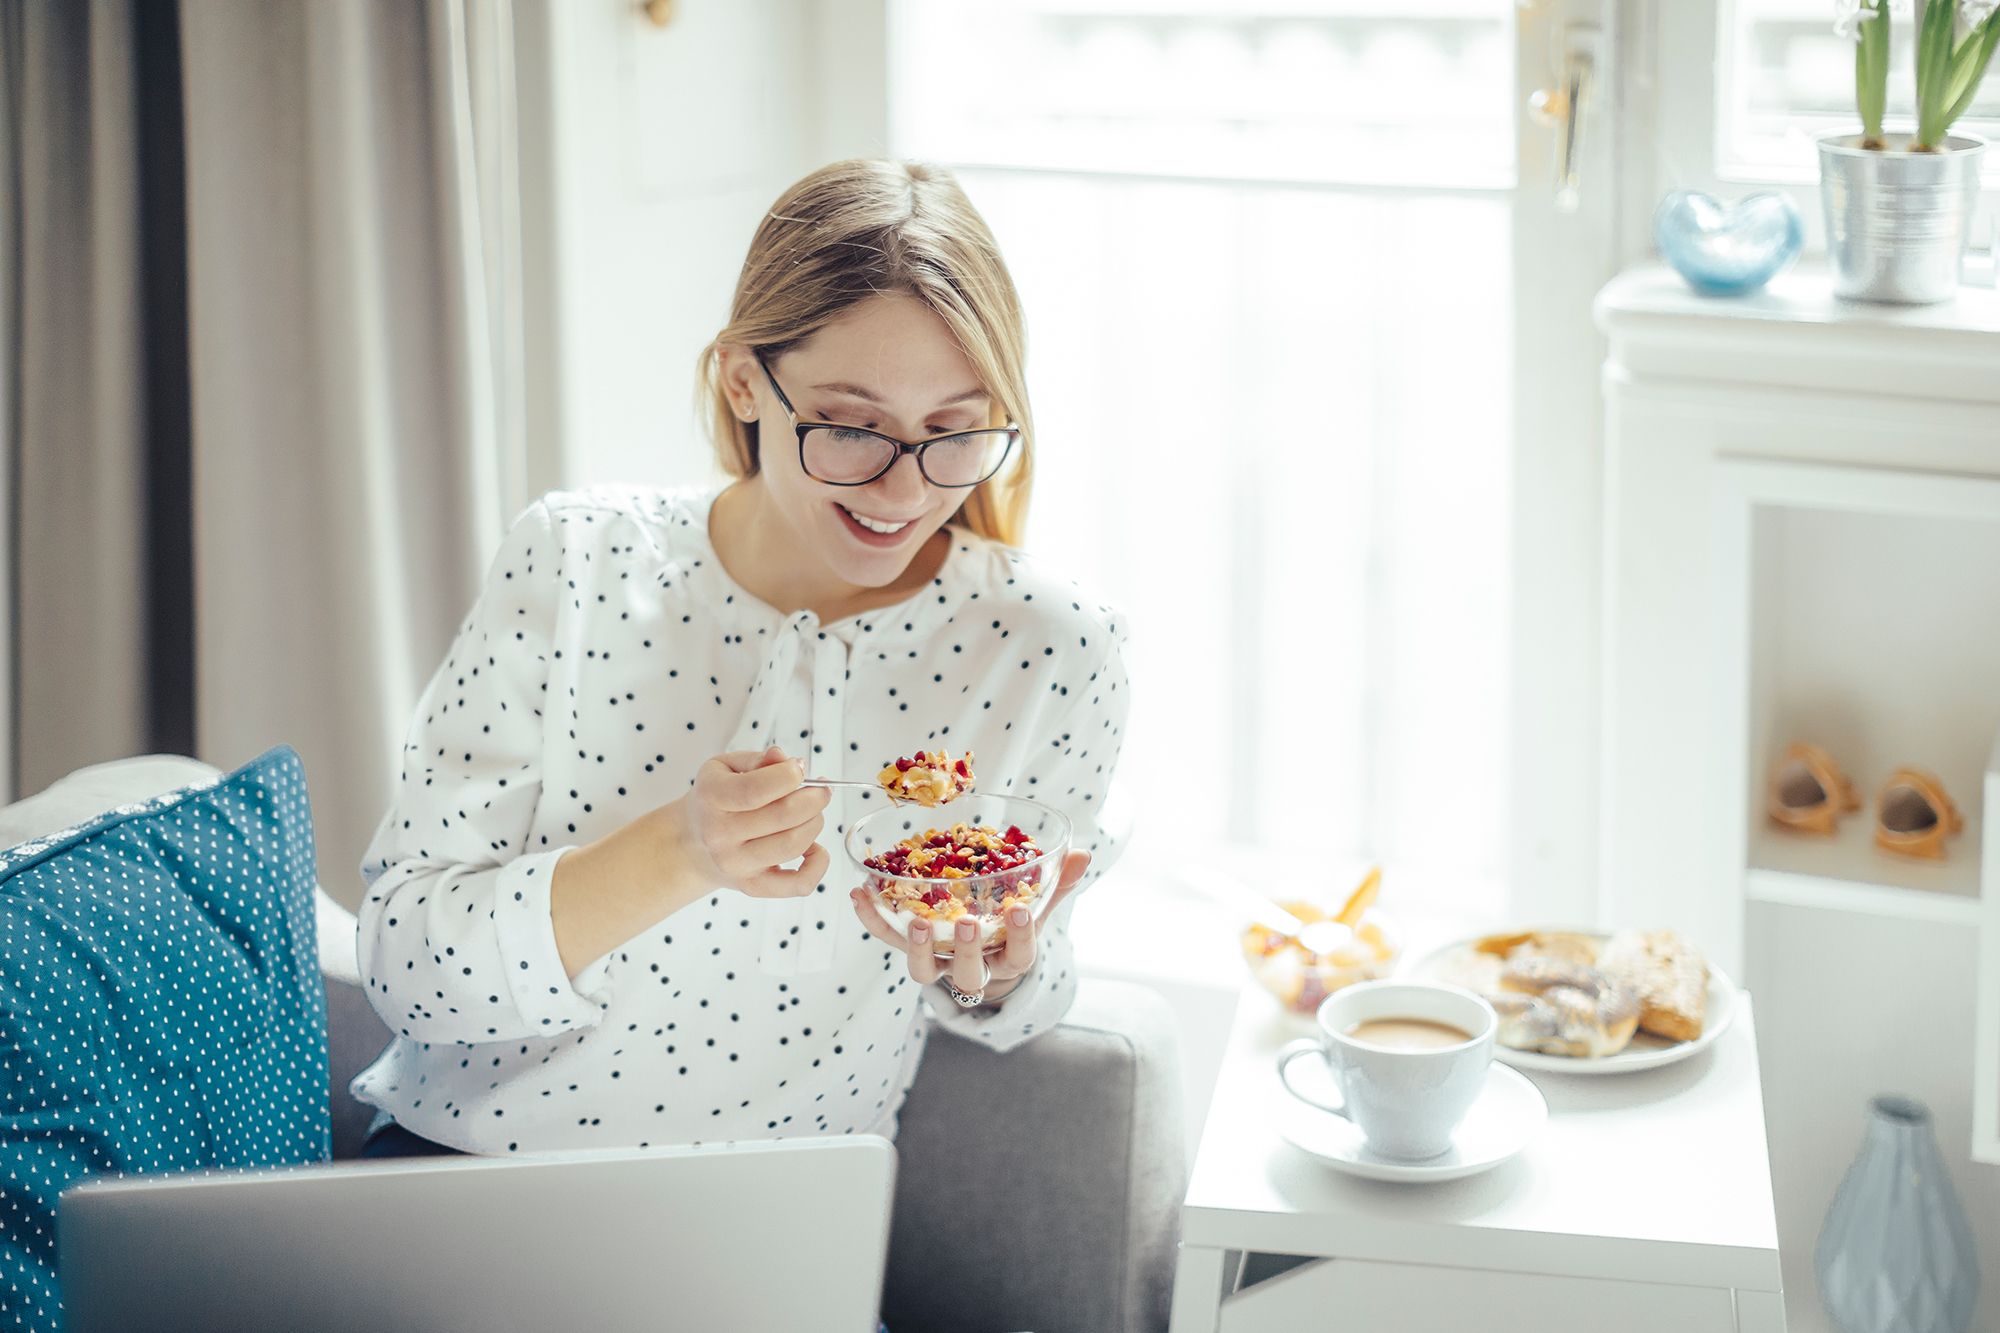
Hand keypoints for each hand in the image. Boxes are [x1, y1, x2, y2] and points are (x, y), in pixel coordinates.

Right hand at [670, 745, 832, 898]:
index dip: (789, 775)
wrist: (690, 845)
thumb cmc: (714, 799)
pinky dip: (818, 865)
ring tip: (813, 812)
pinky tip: (815, 847)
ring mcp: (737, 865)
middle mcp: (721, 835)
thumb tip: (784, 759)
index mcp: (712, 798)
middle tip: (820, 790)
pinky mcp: (753, 886)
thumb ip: (756, 760)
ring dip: (815, 823)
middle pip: (784, 816)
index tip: (799, 768)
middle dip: (814, 798)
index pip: (756, 790)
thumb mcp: (723, 767)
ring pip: (794, 844)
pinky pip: (798, 884)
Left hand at [848, 850, 1090, 1004]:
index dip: (1020, 940)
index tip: (1020, 914)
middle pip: (968, 973)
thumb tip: (1083, 854)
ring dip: (916, 946)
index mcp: (1008, 957)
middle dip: (965, 951)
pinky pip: (889, 939)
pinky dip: (873, 919)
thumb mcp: (1038, 908)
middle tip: (965, 924)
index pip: (1020, 957)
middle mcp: (972, 967)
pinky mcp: (909, 948)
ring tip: (914, 919)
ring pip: (923, 970)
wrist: (981, 954)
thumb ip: (1057, 883)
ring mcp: (938, 962)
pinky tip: (860, 893)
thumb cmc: (1010, 927)